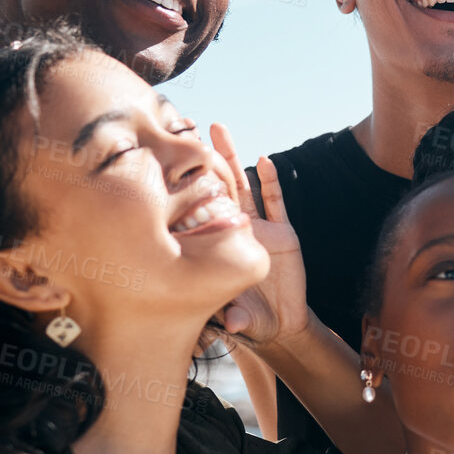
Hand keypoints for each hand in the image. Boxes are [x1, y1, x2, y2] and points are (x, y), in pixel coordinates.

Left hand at [206, 124, 307, 348]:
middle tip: (189, 129)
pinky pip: (275, 203)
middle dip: (206, 159)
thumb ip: (237, 318)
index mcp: (217, 245)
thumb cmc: (250, 319)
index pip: (199, 210)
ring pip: (243, 186)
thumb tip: (232, 324)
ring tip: (219, 131)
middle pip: (217, 187)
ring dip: (232, 159)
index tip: (169, 162)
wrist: (281, 323)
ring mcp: (259, 228)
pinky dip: (271, 182)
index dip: (186, 186)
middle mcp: (234, 230)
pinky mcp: (283, 233)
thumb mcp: (241, 319)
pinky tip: (265, 161)